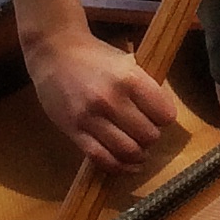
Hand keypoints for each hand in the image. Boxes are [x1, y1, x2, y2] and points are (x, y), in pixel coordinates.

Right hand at [25, 24, 179, 170]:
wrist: (53, 52)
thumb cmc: (95, 56)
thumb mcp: (127, 62)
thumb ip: (145, 88)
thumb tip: (163, 115)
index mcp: (130, 78)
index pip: (165, 114)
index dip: (165, 118)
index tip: (160, 117)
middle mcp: (111, 99)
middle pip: (148, 135)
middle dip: (152, 137)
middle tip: (146, 132)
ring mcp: (91, 117)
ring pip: (127, 151)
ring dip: (138, 155)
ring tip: (138, 150)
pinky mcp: (74, 131)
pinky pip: (101, 158)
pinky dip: (118, 167)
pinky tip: (126, 164)